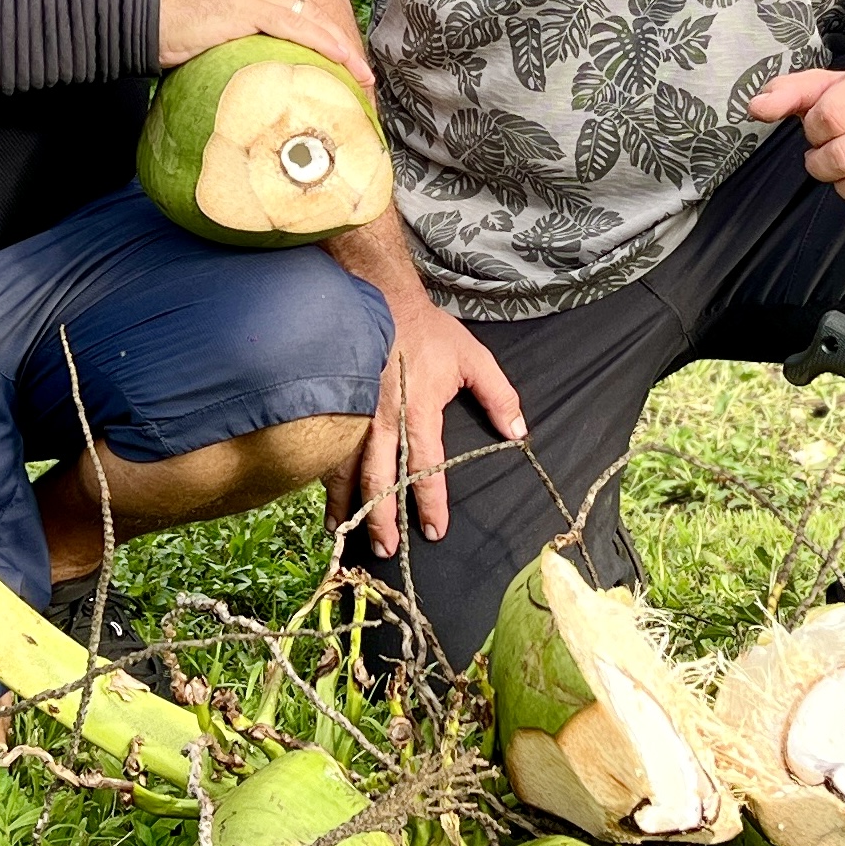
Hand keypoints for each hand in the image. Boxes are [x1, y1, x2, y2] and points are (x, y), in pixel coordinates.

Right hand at [160, 0, 370, 81]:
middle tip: (365, 77)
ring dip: (341, 50)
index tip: (348, 67)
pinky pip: (296, 27)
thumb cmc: (169, 29)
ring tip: (362, 77)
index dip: (328, 40)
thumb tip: (263, 69)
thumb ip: (244, 37)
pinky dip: (323, 46)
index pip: (301, 12)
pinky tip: (341, 61)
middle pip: (313, 14)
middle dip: (342, 46)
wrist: (137, 18)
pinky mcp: (248, 3)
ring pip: (312, 20)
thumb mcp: (217, 28)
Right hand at [324, 287, 522, 556]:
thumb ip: (499, 396)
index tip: (434, 531)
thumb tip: (518, 433)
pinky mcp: (335, 406)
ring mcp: (353, 414)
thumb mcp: (473, 358)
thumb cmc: (427, 330)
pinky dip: (325, 481)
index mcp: (417, 411)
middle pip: (379, 480)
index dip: (430, 503)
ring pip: (345, 471)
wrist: (379, 295)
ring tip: (344, 535)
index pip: (425, 467)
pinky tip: (325, 501)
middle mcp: (381, 419)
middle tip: (386, 549)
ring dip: (346, 506)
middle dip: (381, 518)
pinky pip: (327, 451)